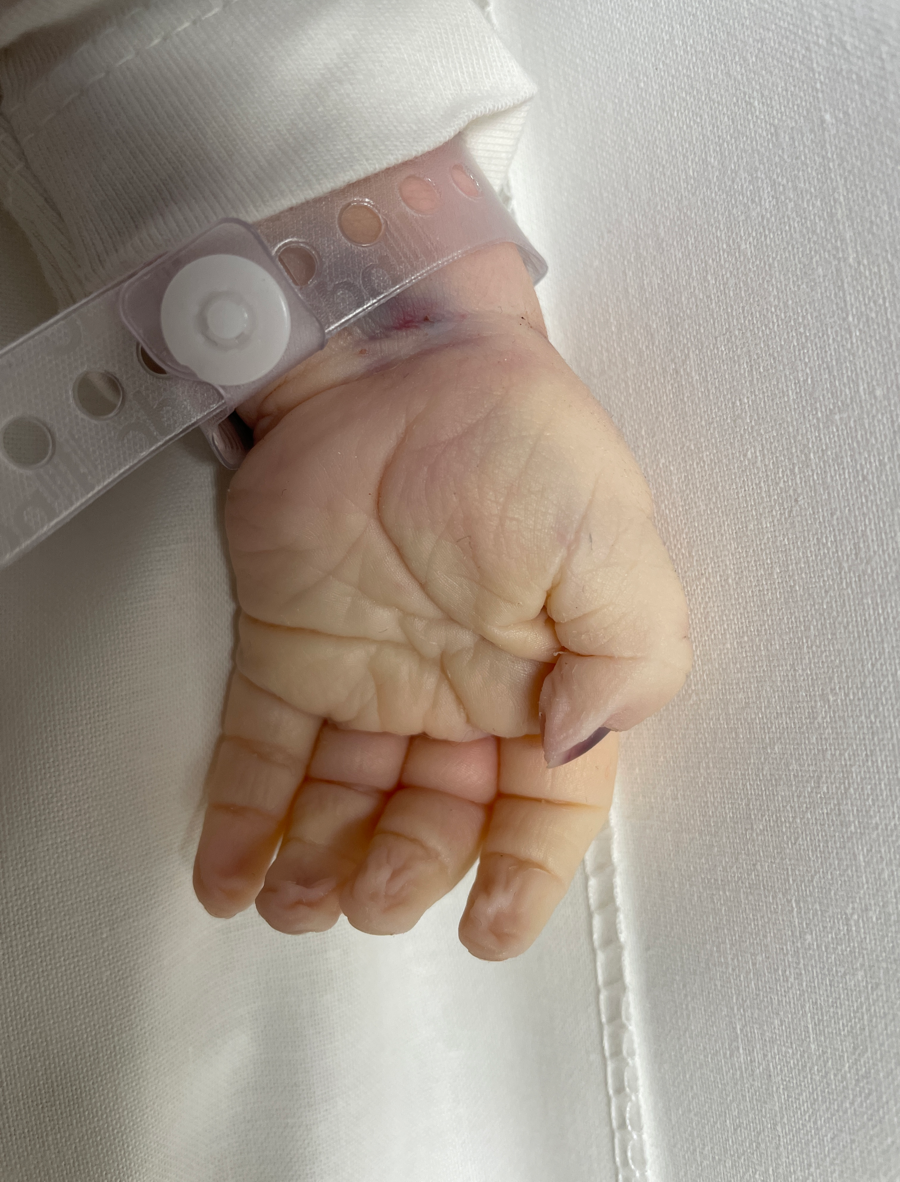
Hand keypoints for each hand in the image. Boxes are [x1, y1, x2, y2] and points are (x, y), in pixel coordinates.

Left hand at [192, 241, 690, 959]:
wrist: (400, 359)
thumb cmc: (516, 439)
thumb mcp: (618, 547)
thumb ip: (628, 660)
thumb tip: (573, 747)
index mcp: (541, 681)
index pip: (541, 809)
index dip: (523, 878)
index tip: (492, 929)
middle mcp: (455, 692)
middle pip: (431, 820)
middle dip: (403, 875)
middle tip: (377, 898)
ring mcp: (367, 675)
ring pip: (341, 803)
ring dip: (319, 867)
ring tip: (298, 903)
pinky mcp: (287, 649)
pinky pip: (258, 749)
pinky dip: (239, 817)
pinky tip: (228, 874)